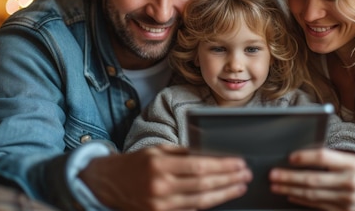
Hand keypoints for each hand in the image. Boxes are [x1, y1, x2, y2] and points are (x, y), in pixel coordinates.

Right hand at [79, 144, 251, 210]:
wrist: (108, 183)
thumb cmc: (136, 163)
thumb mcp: (158, 150)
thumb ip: (184, 153)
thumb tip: (212, 155)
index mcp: (160, 164)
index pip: (199, 166)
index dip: (223, 166)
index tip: (239, 163)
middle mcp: (160, 186)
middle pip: (203, 184)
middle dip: (228, 180)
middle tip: (245, 175)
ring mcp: (160, 205)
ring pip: (200, 201)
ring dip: (224, 194)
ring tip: (239, 187)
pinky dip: (207, 204)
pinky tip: (221, 197)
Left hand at [269, 148, 354, 210]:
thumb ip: (334, 159)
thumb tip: (306, 158)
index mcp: (352, 163)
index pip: (322, 157)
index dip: (303, 157)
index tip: (289, 156)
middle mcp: (349, 182)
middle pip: (312, 179)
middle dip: (288, 178)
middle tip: (272, 175)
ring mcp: (348, 200)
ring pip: (313, 195)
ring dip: (291, 190)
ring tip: (277, 186)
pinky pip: (321, 207)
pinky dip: (303, 201)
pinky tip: (292, 196)